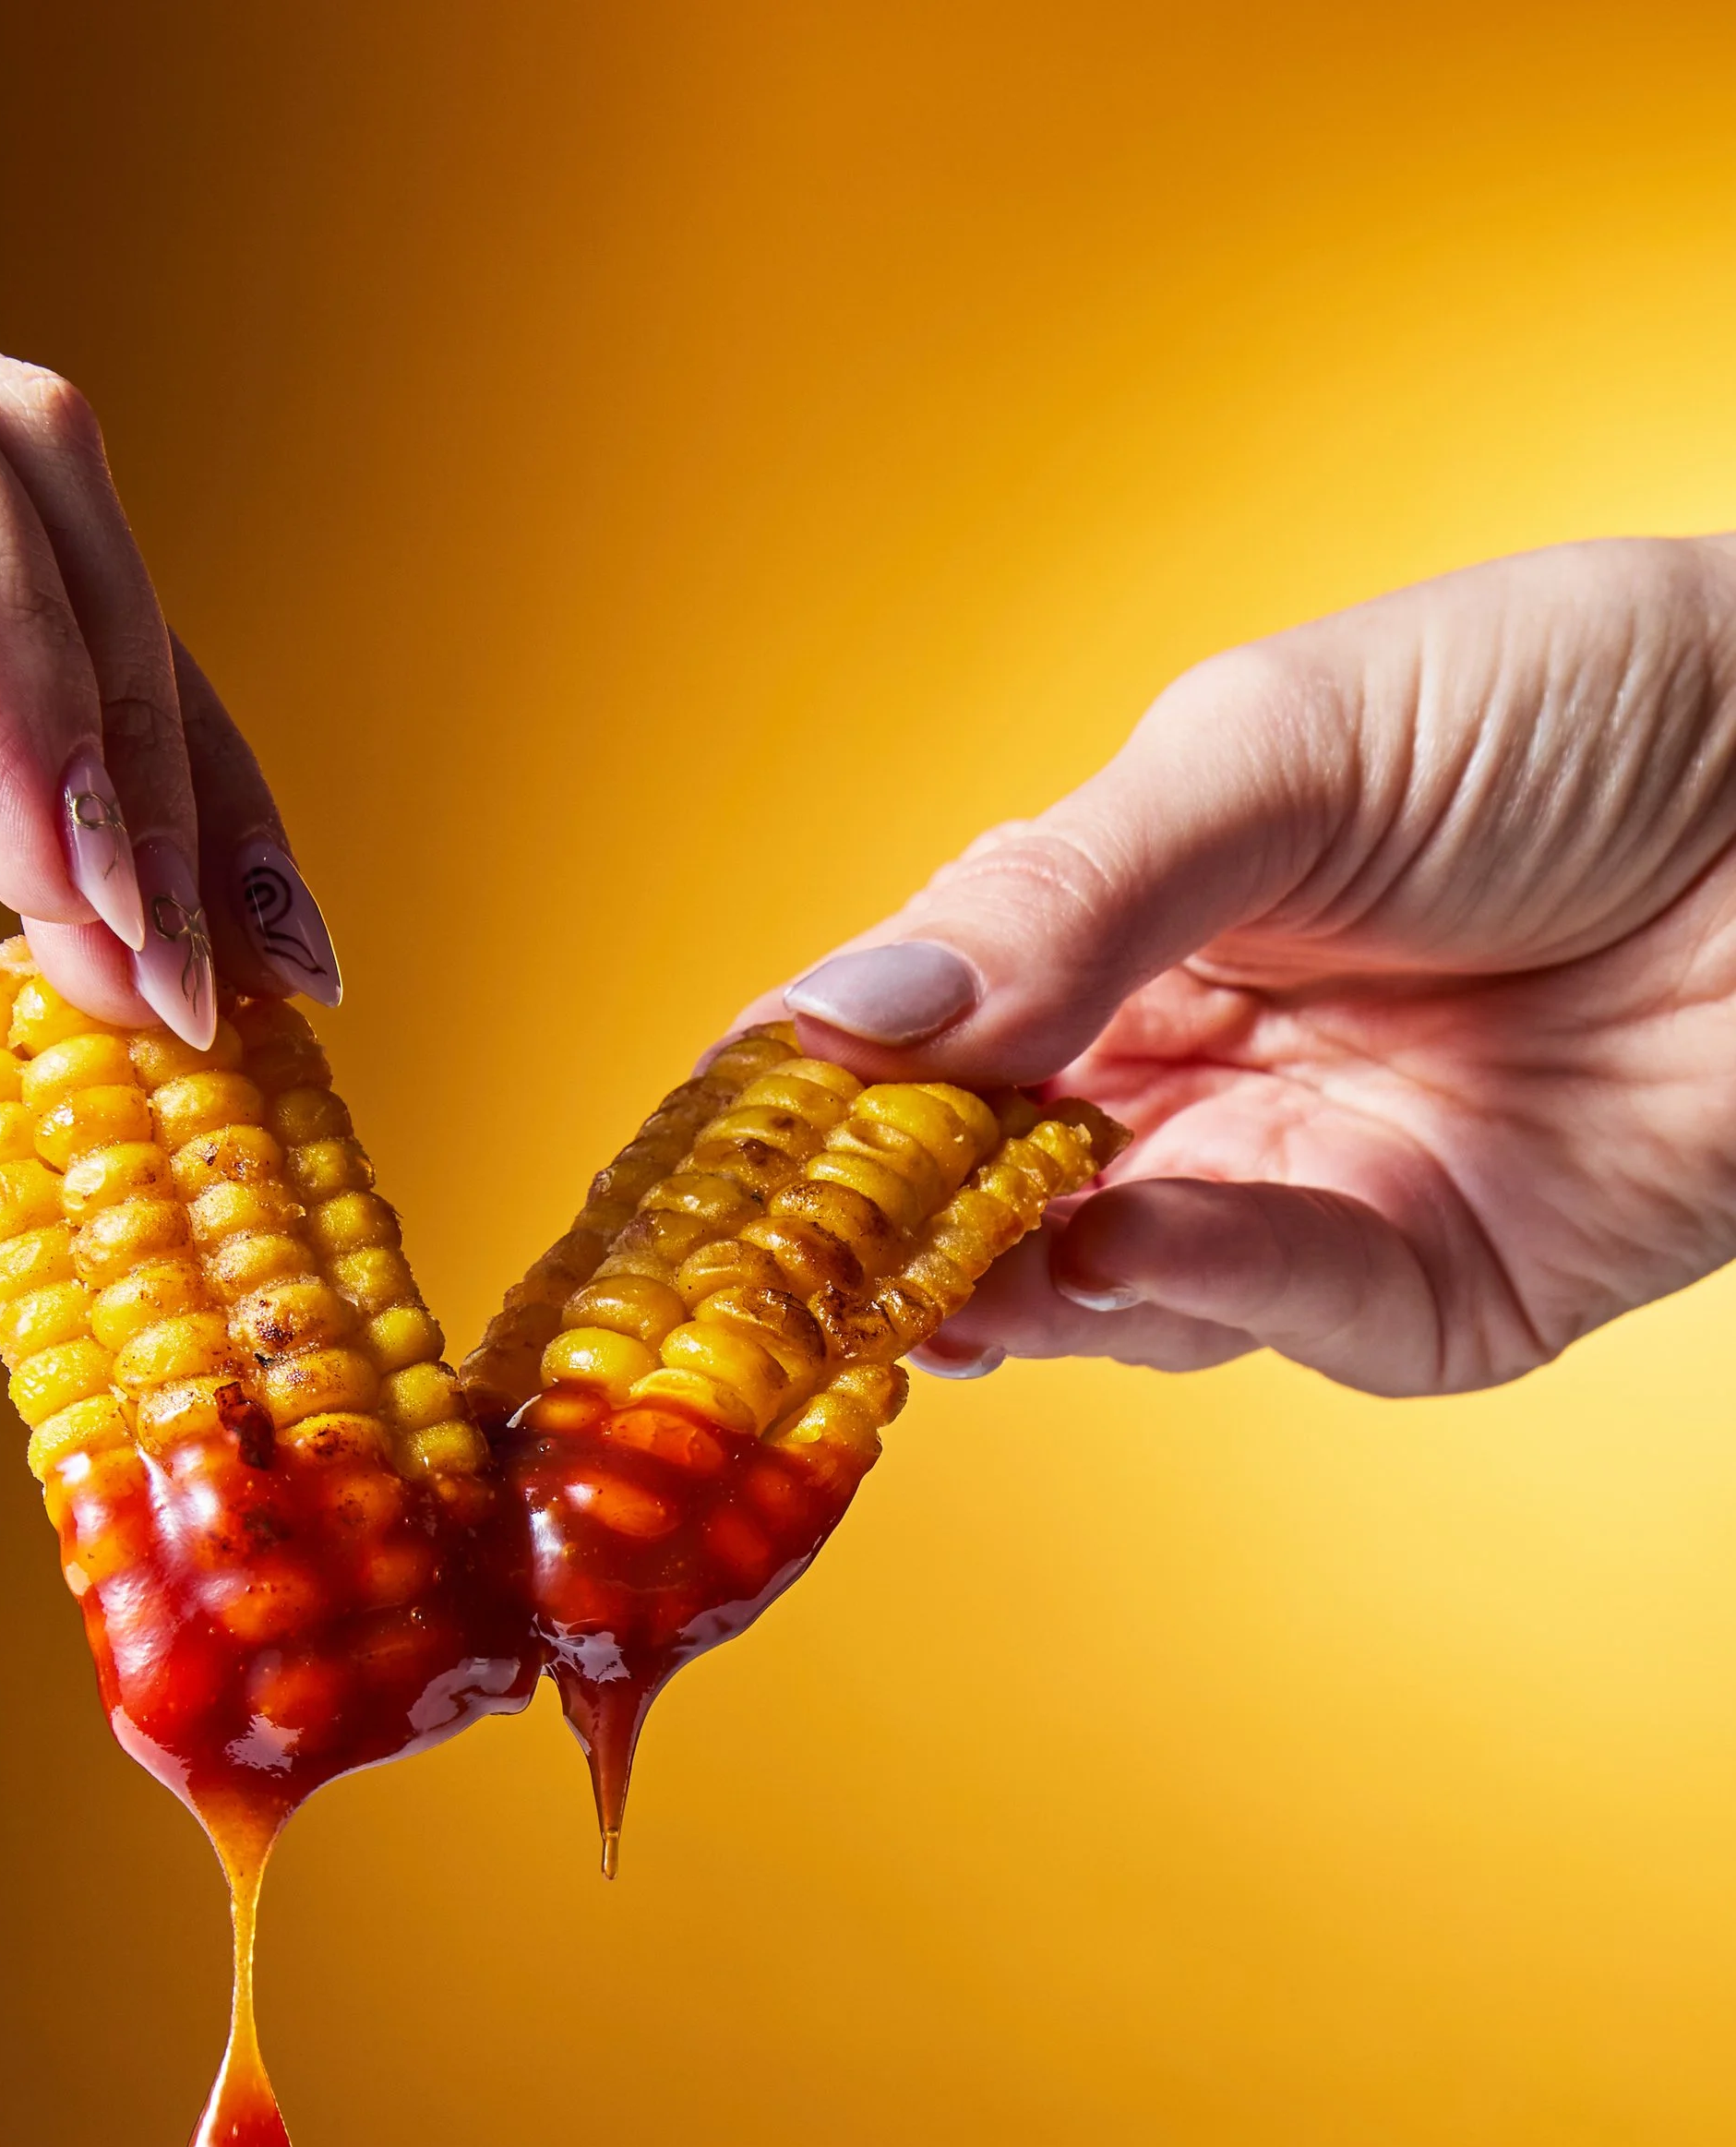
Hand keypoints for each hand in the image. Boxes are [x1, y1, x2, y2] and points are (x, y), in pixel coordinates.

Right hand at [758, 537, 1735, 1393]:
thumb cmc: (1590, 700)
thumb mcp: (1276, 749)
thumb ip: (1062, 895)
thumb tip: (842, 1018)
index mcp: (1125, 928)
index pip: (918, 1034)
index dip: (804, 1097)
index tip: (697, 1155)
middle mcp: (1188, 1077)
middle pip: (977, 1184)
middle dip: (876, 1226)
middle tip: (770, 1257)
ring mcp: (1294, 1191)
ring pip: (1092, 1280)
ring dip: (996, 1275)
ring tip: (909, 1264)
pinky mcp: (1419, 1290)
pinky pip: (1270, 1306)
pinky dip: (1181, 1279)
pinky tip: (1102, 1237)